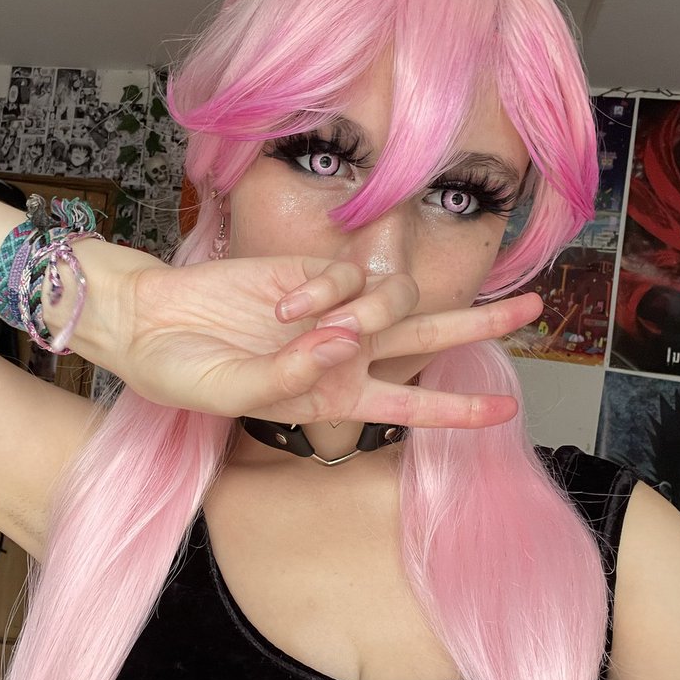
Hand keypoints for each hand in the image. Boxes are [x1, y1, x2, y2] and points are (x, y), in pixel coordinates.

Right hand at [105, 255, 541, 429]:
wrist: (146, 321)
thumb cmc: (181, 372)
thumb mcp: (230, 395)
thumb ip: (287, 378)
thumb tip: (342, 342)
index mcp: (331, 397)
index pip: (409, 404)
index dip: (459, 409)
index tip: (507, 410)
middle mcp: (342, 353)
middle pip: (428, 333)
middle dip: (480, 321)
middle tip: (533, 307)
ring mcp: (329, 308)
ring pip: (393, 298)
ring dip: (368, 310)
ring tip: (311, 320)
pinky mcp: (309, 269)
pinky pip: (346, 274)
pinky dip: (323, 289)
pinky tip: (286, 302)